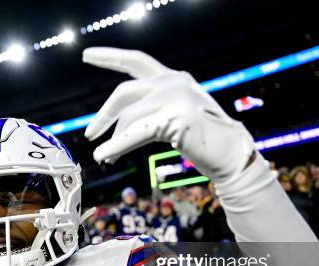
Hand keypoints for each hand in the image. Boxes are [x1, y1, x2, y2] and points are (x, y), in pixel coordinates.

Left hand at [83, 47, 255, 184]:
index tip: (86, 54)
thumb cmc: (201, 140)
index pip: (136, 61)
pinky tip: (103, 156)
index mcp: (173, 78)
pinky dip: (117, 145)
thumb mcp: (171, 118)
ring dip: (113, 139)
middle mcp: (174, 82)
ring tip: (104, 157)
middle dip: (103, 115)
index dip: (110, 57)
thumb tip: (113, 129)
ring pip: (129, 117)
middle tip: (90, 134)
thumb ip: (148, 113)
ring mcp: (177, 98)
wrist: (232, 155)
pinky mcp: (177, 118)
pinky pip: (137, 133)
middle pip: (124, 92)